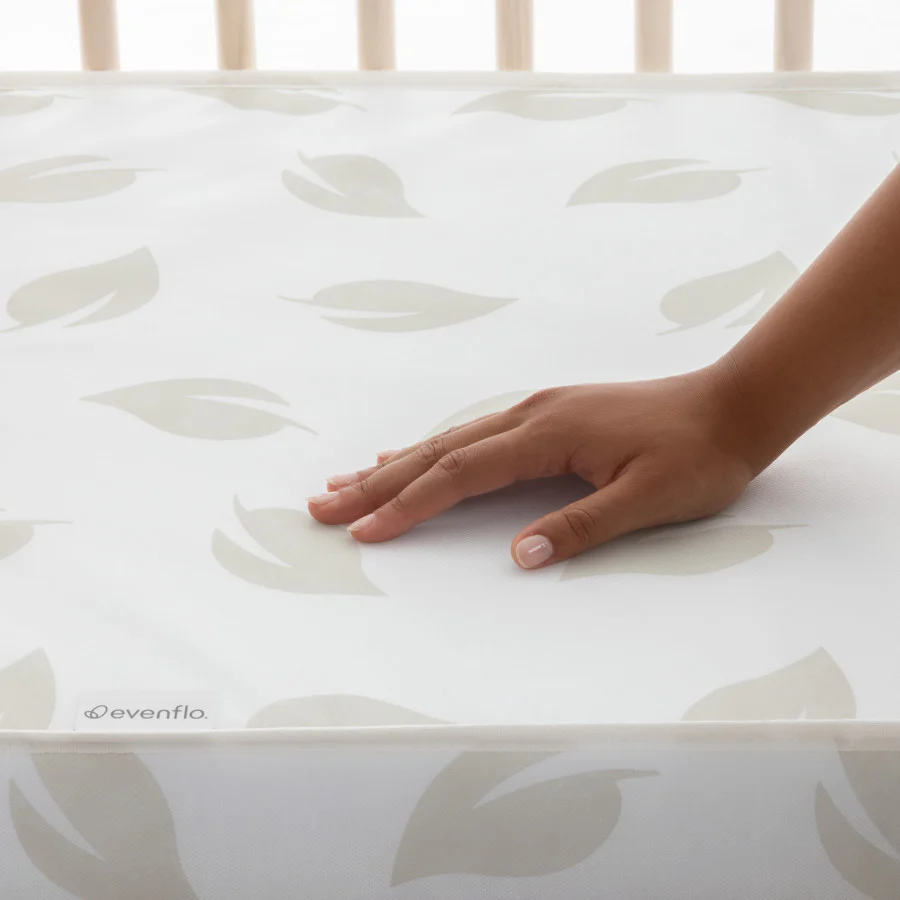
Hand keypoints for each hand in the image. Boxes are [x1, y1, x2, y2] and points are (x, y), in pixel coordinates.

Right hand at [306, 363, 756, 569]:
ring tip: (348, 481)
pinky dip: (433, 450)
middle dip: (378, 483)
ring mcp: (536, 411)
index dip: (409, 504)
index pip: (460, 473)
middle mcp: (530, 415)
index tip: (363, 530)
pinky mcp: (547, 416)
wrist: (732, 405)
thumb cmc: (697, 454)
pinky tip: (414, 454)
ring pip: (450, 440)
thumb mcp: (649, 499)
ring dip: (396, 465)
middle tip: (322, 503)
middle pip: (437, 451)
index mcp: (547, 433)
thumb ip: (582, 526)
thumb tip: (519, 556)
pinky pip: (473, 434)